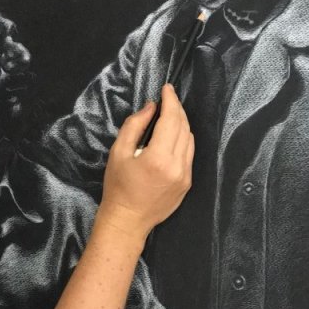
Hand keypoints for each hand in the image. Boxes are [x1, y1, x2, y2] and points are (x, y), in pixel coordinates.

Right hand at [97, 85, 193, 240]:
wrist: (127, 221)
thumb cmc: (118, 187)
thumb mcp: (118, 153)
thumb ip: (135, 126)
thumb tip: (151, 107)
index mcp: (158, 157)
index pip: (171, 119)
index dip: (171, 101)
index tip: (167, 88)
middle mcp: (177, 166)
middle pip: (183, 127)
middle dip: (177, 109)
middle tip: (168, 98)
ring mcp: (185, 176)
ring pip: (190, 140)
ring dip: (182, 124)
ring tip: (170, 114)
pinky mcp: (187, 183)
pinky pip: (189, 154)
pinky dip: (183, 140)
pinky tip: (172, 136)